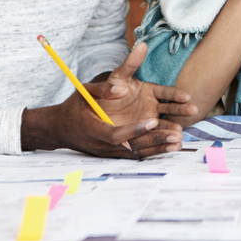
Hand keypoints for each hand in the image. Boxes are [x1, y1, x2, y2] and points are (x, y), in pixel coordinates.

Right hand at [22, 43, 196, 158]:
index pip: (115, 134)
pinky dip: (154, 151)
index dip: (134, 129)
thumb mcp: (84, 91)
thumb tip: (120, 88)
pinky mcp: (116, 152)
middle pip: (131, 147)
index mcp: (93, 128)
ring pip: (137, 152)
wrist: (62, 127)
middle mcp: (103, 144)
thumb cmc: (75, 107)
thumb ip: (103, 88)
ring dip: (159, 148)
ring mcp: (110, 151)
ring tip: (179, 141)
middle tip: (175, 134)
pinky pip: (138, 153)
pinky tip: (171, 146)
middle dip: (154, 140)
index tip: (151, 120)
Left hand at [87, 42, 198, 157]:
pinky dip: (164, 141)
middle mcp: (152, 105)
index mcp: (149, 90)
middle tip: (193, 110)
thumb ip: (129, 64)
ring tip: (179, 133)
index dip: (176, 94)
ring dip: (173, 128)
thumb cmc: (105, 92)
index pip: (166, 92)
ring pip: (164, 123)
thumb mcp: (117, 77)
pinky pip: (155, 136)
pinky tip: (172, 145)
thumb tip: (141, 45)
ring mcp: (149, 120)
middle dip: (182, 109)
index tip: (186, 96)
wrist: (91, 114)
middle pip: (170, 108)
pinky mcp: (143, 134)